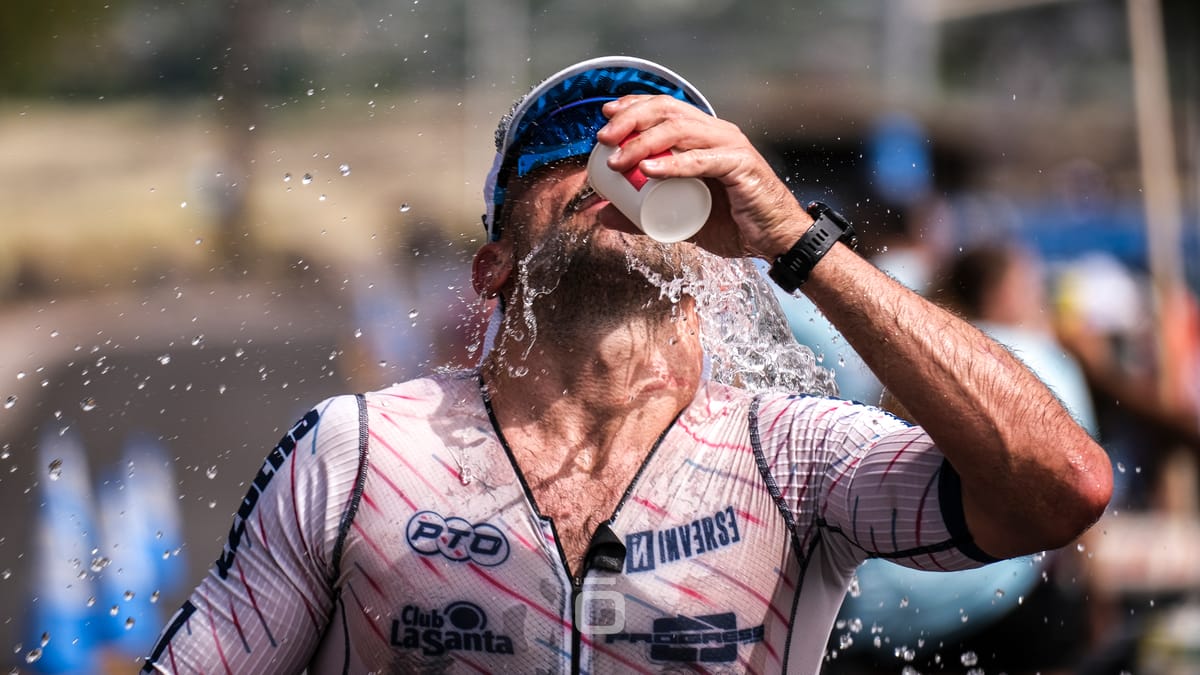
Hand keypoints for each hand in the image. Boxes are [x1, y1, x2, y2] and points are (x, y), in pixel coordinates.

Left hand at [596, 95, 809, 260]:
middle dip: (630, 119)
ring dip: (643, 141)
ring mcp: (730, 146)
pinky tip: (649, 169)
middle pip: (668, 110)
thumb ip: (640, 216)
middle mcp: (717, 133)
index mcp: (704, 136)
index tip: (605, 118)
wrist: (775, 240)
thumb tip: (601, 215)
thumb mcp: (678, 219)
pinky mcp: (741, 166)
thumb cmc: (733, 225)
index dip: (633, 106)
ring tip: (618, 160)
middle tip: (603, 138)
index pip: (665, 106)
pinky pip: (702, 160)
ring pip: (681, 130)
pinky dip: (673, 163)